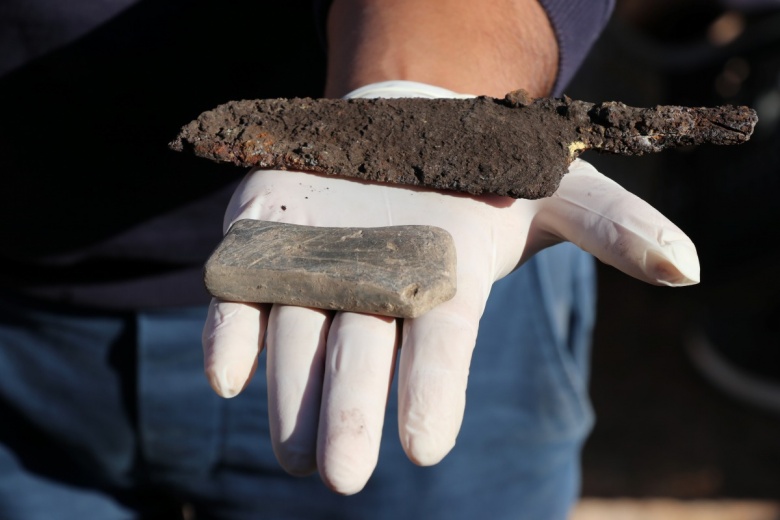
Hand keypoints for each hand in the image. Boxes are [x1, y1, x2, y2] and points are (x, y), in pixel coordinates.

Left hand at [202, 81, 698, 494]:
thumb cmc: (482, 171)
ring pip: (296, 339)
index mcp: (441, 292)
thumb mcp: (555, 188)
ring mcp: (314, 267)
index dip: (433, 396)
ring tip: (290, 448)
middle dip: (349, 416)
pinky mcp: (265, 238)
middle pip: (358, 362)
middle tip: (342, 475)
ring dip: (288, 392)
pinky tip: (226, 375)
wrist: (404, 125)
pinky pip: (241, 294)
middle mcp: (374, 294)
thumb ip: (613, 226)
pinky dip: (231, 333)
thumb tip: (686, 268)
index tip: (424, 446)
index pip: (438, 355)